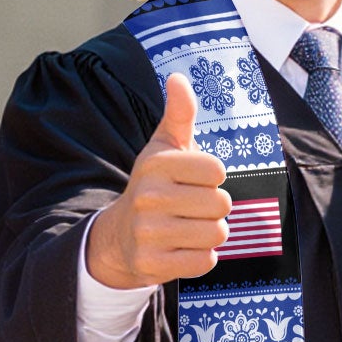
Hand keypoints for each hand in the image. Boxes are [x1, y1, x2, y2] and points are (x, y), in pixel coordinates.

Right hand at [84, 72, 232, 288]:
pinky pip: (205, 262)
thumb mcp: (164, 148)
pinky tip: (182, 248)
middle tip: (193, 208)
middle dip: (215, 208)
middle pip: (221, 204)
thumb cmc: (155, 185)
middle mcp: (149, 196)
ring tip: (189, 227)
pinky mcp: (153, 264)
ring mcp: (149, 233)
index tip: (193, 180)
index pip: (217, 170)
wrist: (120, 236)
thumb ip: (179, 114)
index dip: (213, 177)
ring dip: (211, 233)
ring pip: (217, 234)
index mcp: (156, 164)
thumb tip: (178, 78)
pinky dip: (202, 257)